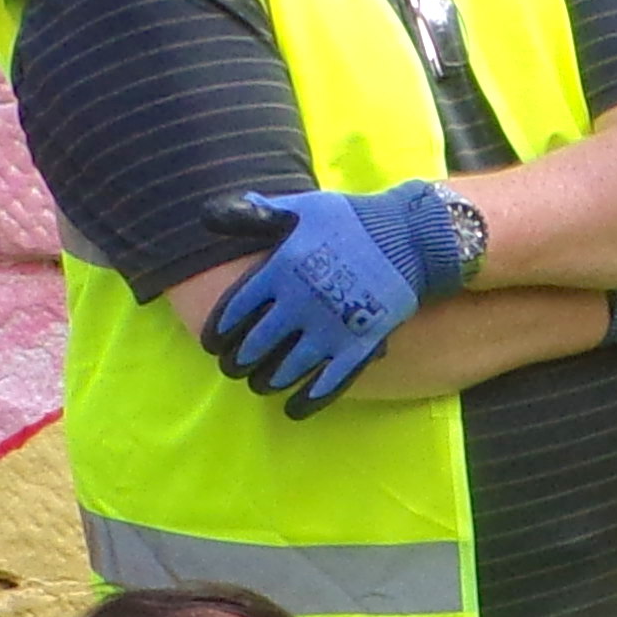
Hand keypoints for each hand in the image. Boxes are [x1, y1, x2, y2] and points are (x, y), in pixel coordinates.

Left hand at [205, 183, 477, 416]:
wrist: (410, 237)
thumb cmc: (351, 220)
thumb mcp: (301, 208)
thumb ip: (255, 214)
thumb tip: (207, 215)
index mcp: (280, 268)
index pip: (233, 311)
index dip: (217, 334)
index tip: (212, 344)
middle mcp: (300, 302)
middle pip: (254, 346)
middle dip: (237, 362)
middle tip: (232, 368)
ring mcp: (330, 327)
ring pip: (284, 369)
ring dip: (266, 382)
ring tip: (260, 384)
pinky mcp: (359, 346)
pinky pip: (326, 383)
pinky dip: (307, 401)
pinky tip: (293, 408)